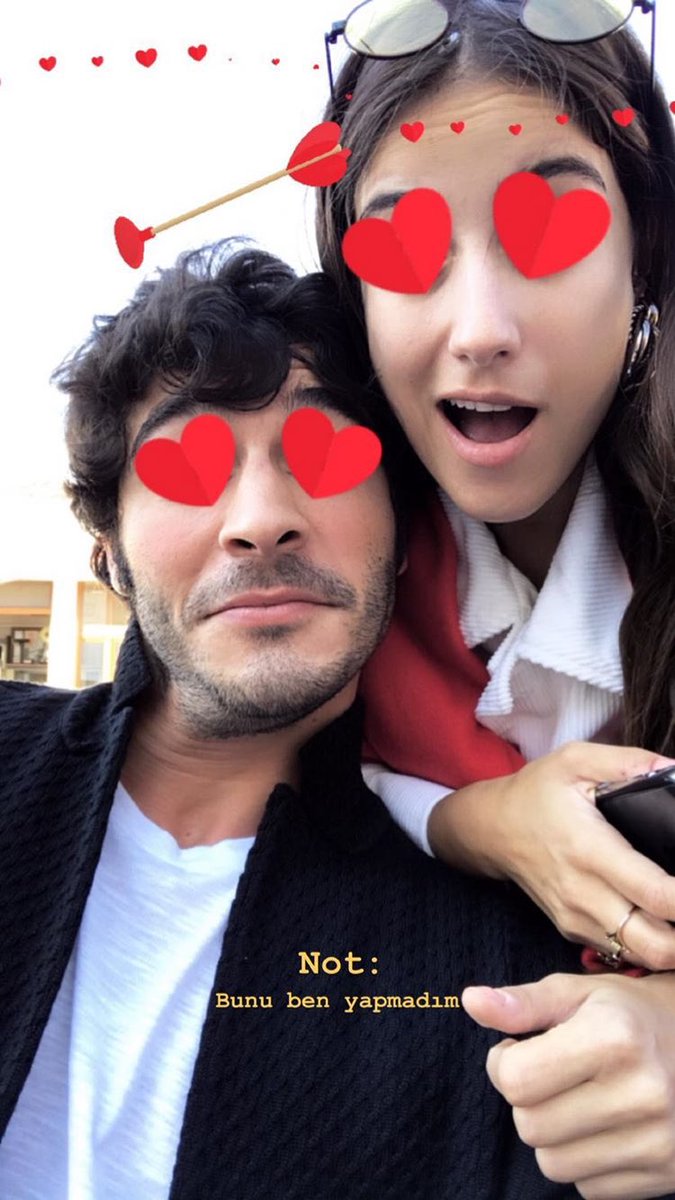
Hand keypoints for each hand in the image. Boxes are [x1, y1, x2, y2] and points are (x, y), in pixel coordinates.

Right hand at [428, 742, 674, 969]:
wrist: (489, 830)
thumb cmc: (536, 793)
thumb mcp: (576, 760)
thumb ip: (629, 764)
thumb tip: (673, 770)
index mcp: (589, 850)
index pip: (656, 893)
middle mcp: (584, 894)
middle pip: (656, 945)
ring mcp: (577, 919)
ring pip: (643, 957)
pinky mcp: (573, 931)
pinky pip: (623, 952)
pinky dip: (652, 946)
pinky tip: (664, 921)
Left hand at [463, 972, 674, 1199]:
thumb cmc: (628, 1015)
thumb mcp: (577, 994)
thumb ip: (521, 1002)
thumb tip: (470, 1001)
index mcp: (614, 1036)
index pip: (514, 1079)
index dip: (503, 1062)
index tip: (521, 1048)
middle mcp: (641, 1091)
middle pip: (529, 1126)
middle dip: (528, 1099)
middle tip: (554, 1075)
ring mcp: (657, 1139)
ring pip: (553, 1164)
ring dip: (553, 1135)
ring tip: (580, 1099)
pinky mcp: (664, 1174)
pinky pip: (586, 1188)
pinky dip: (585, 1161)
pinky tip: (607, 1125)